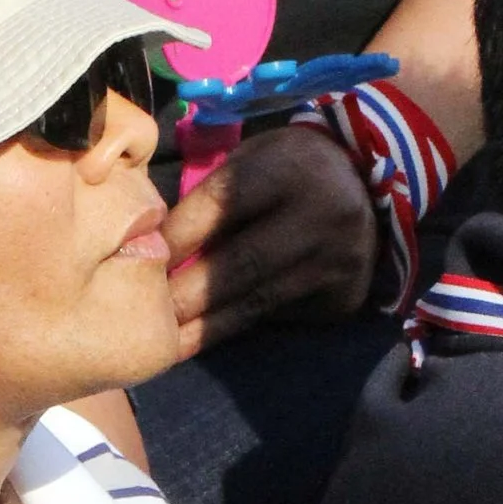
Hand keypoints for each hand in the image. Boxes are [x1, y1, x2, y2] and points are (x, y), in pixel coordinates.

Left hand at [162, 121, 375, 355]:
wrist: (365, 185)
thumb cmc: (286, 169)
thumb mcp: (253, 159)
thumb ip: (211, 195)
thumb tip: (156, 246)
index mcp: (290, 168)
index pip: (222, 206)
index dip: (176, 238)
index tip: (137, 262)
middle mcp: (321, 215)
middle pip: (240, 264)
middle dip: (185, 294)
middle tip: (143, 317)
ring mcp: (339, 260)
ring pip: (258, 301)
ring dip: (205, 327)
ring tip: (164, 344)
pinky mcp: (345, 295)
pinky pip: (280, 315)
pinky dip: (240, 325)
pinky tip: (205, 336)